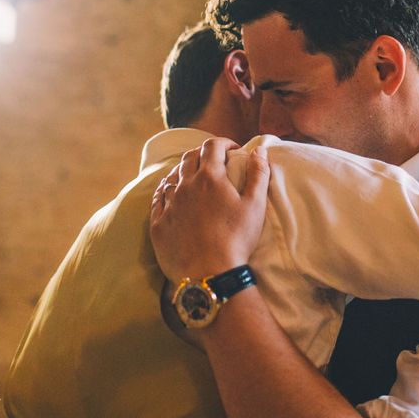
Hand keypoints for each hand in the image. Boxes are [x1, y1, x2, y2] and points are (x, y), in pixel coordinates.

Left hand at [150, 138, 269, 283]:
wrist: (209, 274)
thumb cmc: (237, 239)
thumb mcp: (255, 205)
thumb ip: (259, 173)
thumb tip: (260, 150)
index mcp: (210, 177)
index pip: (213, 146)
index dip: (224, 143)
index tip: (234, 150)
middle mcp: (185, 185)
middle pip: (190, 157)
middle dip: (204, 154)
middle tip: (216, 162)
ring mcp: (169, 204)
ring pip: (172, 176)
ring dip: (184, 171)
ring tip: (195, 178)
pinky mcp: (158, 223)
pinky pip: (158, 198)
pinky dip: (166, 190)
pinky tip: (173, 194)